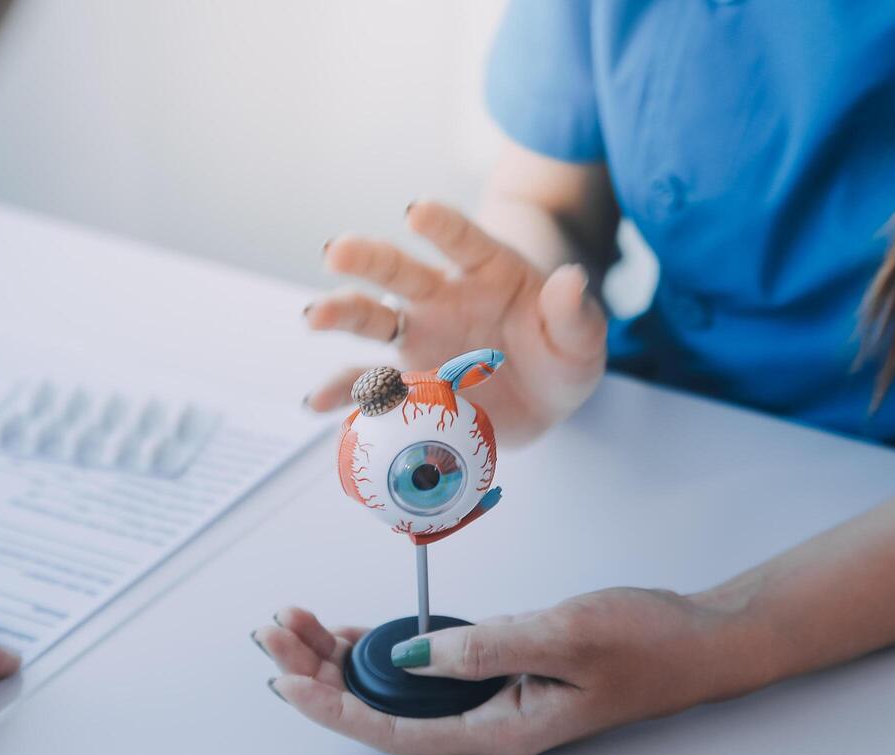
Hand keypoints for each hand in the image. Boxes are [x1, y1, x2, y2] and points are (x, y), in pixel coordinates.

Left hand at [255, 588, 757, 754]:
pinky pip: (427, 671)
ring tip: (297, 624)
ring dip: (346, 658)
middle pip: (384, 710)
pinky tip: (353, 632)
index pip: (395, 730)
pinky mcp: (504, 674)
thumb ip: (482, 648)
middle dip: (322, 671)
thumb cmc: (647, 640)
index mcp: (501, 729)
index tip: (286, 676)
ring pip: (400, 690)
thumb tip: (405, 658)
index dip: (333, 705)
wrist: (704, 639)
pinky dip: (387, 649)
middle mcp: (490, 724)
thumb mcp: (563, 636)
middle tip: (276, 629)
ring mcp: (496, 701)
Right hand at [303, 200, 607, 443]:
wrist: (543, 395)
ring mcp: (419, 337)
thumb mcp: (582, 338)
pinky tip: (316, 401)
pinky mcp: (408, 380)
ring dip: (340, 314)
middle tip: (336, 251)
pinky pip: (371, 385)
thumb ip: (573, 313)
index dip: (440, 225)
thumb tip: (572, 281)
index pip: (462, 240)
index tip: (415, 213)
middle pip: (400, 270)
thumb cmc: (561, 351)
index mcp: (487, 270)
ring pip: (372, 318)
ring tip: (313, 318)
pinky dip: (343, 393)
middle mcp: (442, 296)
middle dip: (367, 258)